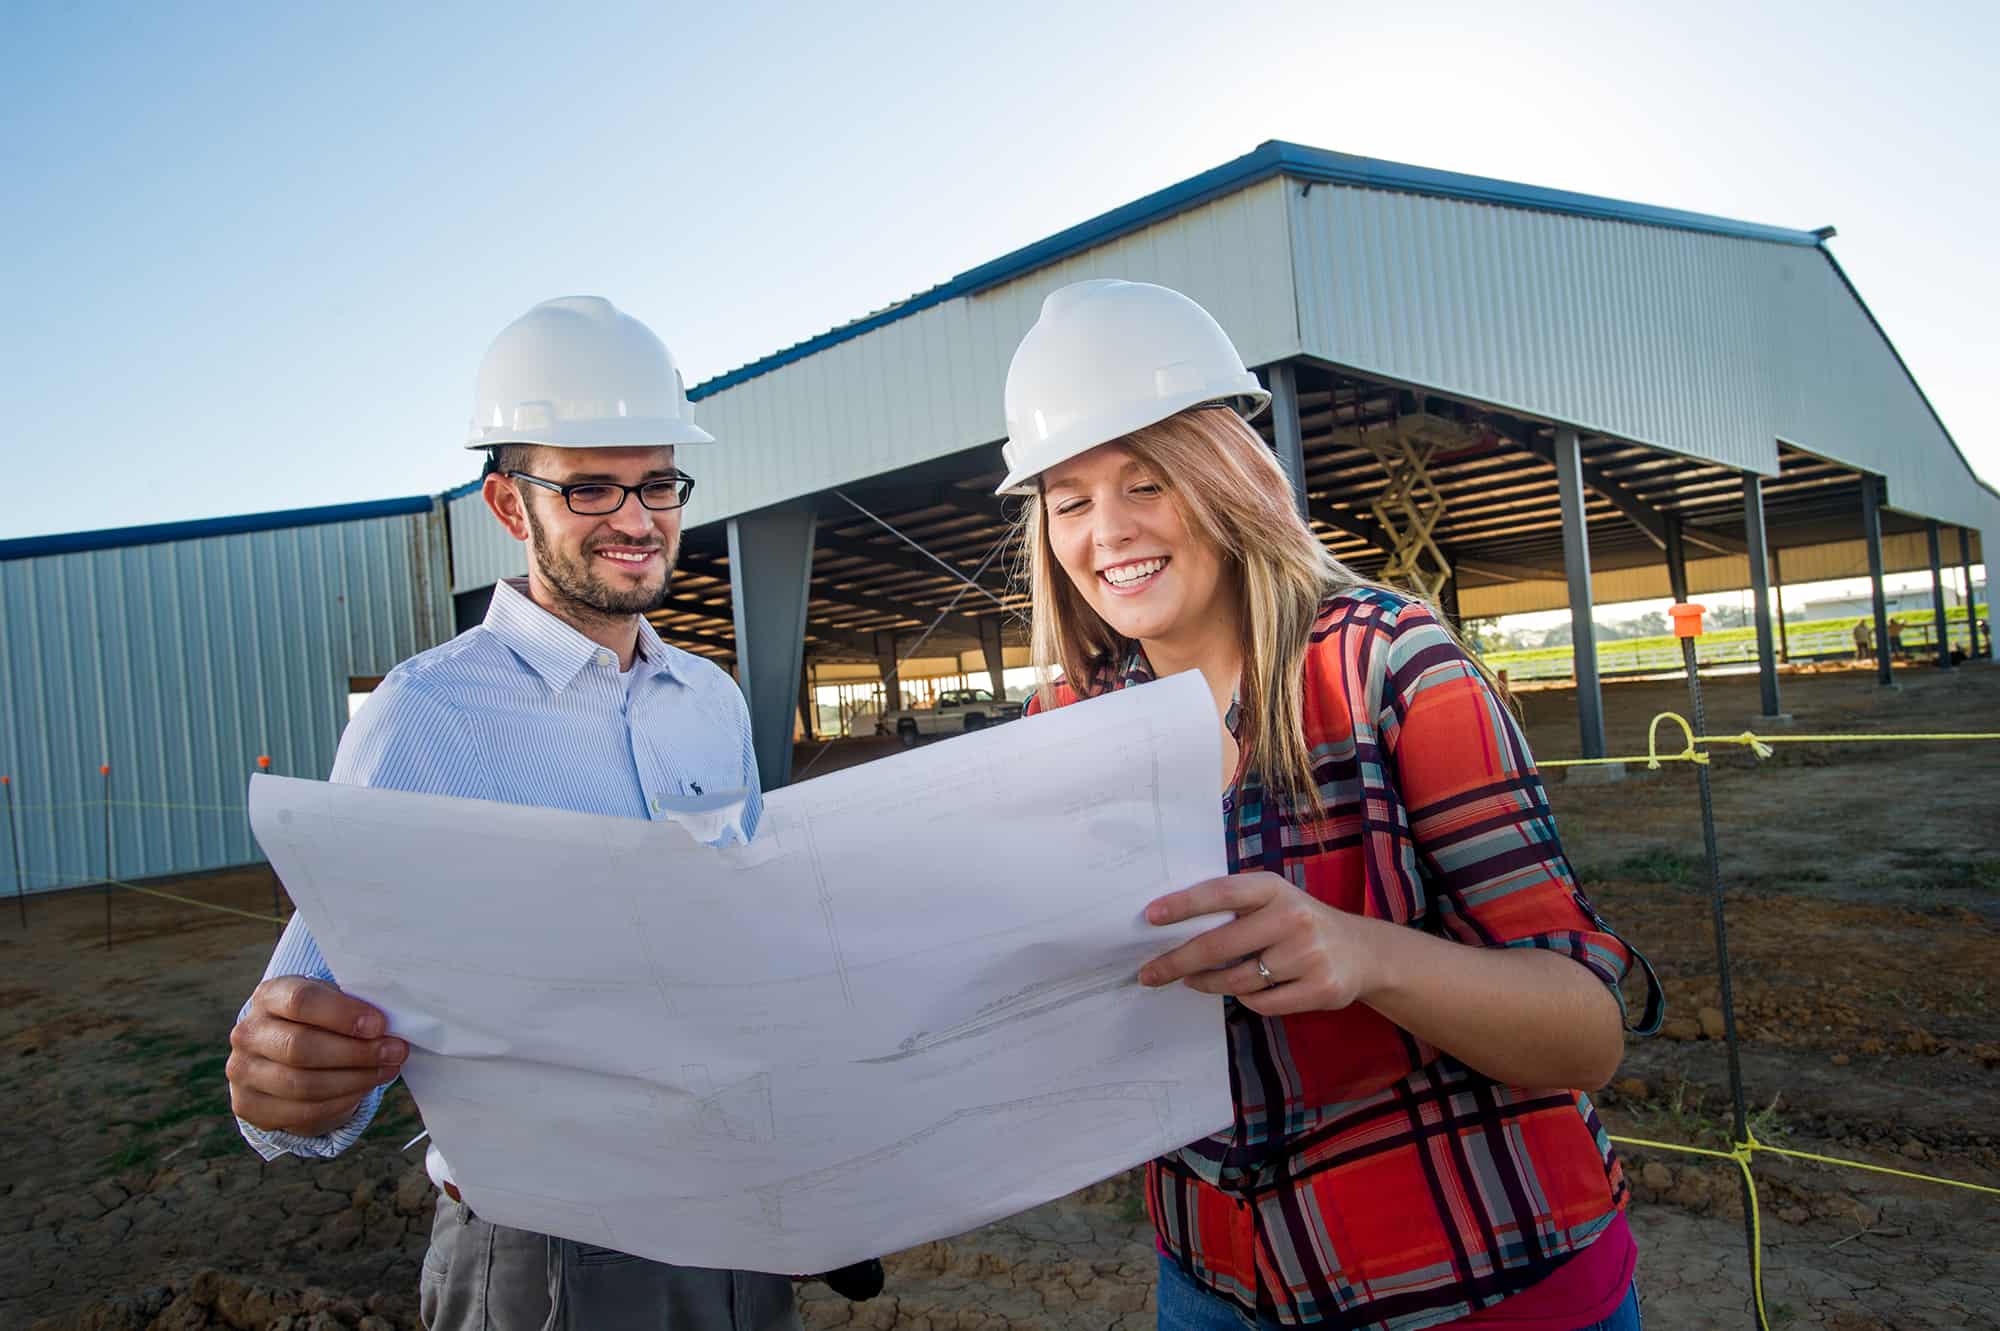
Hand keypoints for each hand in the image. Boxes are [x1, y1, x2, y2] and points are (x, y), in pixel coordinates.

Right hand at [227, 976, 405, 1136]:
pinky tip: (363, 1090)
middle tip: (396, 1051)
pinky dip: (340, 1103)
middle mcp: (248, 1033)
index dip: (343, 1015)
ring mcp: (243, 1072)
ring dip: (355, 1080)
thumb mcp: (332, 1002)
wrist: (284, 1052)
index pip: (301, 1001)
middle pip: (301, 1047)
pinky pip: (301, 1112)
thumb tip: (389, 1027)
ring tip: (387, 1070)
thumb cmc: (320, 1020)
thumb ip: (353, 1008)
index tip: (380, 1025)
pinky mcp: (249, 1105)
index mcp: (269, 995)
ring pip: (303, 1084)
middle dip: (356, 1052)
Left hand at [1138, 872, 1382, 1016]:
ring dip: (1208, 984)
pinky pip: (1262, 1003)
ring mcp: (1308, 954)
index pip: (1221, 893)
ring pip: (1238, 980)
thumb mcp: (1274, 900)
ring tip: (1192, 981)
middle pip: (1221, 945)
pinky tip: (1244, 991)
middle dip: (1178, 961)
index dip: (1184, 905)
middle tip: (1150, 973)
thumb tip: (1173, 927)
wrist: (1362, 952)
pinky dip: (1247, 999)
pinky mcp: (1320, 988)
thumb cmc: (1299, 923)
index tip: (1151, 917)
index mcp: (1275, 888)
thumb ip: (1236, 908)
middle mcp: (1292, 917)